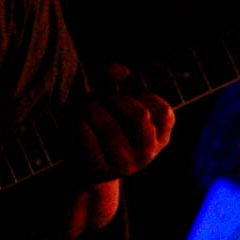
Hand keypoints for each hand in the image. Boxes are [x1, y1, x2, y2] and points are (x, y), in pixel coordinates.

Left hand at [74, 62, 174, 181]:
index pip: (163, 111)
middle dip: (114, 100)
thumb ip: (114, 79)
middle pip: (138, 115)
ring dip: (88, 107)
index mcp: (158, 137)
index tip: (126, 98)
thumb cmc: (100, 126)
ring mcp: (125, 164)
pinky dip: (76, 121)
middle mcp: (146, 153)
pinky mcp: (100, 169)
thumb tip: (121, 70)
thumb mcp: (109, 101)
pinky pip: (85, 134)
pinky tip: (75, 122)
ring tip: (81, 108)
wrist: (82, 168)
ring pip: (107, 124)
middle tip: (100, 101)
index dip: (142, 96)